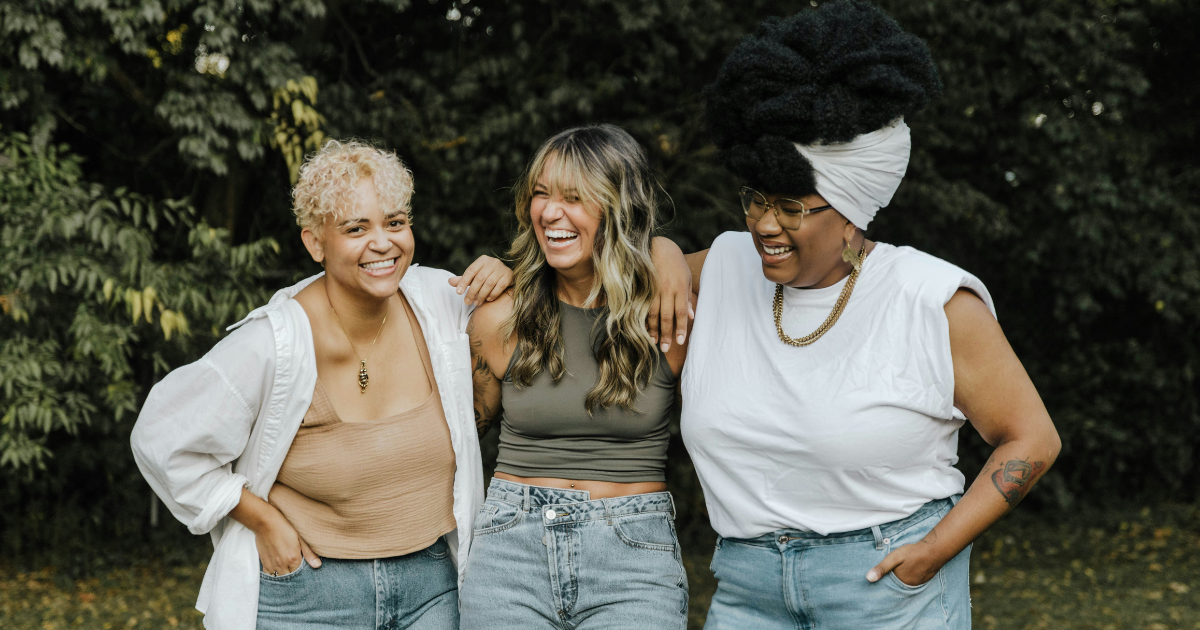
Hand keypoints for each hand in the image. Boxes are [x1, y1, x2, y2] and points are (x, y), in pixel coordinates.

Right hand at [255, 512, 321, 575]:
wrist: (266, 521)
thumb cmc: (284, 526)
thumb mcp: (301, 537)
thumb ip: (309, 553)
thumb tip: (317, 565)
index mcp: (293, 559)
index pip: (299, 575)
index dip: (302, 574)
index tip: (303, 572)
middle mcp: (281, 564)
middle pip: (289, 578)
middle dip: (293, 577)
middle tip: (295, 572)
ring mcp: (271, 564)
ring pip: (278, 578)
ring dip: (283, 576)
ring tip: (287, 572)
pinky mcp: (264, 561)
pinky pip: (268, 574)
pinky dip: (273, 574)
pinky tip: (277, 569)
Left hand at [449, 256, 512, 305]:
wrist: (506, 275)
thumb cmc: (488, 276)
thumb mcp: (475, 276)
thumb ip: (464, 279)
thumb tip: (449, 281)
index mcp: (482, 260)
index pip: (470, 271)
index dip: (463, 282)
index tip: (458, 293)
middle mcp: (493, 262)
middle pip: (479, 278)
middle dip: (472, 292)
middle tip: (467, 302)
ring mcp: (502, 268)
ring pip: (489, 284)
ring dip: (481, 295)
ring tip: (476, 303)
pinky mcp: (509, 275)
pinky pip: (499, 287)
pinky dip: (492, 294)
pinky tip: (488, 300)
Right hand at [647, 237, 692, 351]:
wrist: (657, 245)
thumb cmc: (675, 263)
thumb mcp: (686, 277)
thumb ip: (688, 298)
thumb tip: (691, 316)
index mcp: (680, 287)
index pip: (681, 312)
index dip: (681, 328)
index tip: (681, 341)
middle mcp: (667, 289)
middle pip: (666, 316)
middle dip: (666, 334)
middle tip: (665, 349)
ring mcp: (653, 288)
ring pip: (652, 312)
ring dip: (653, 329)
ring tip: (653, 342)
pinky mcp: (643, 286)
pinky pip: (643, 305)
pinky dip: (643, 318)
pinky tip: (642, 328)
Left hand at [866, 541, 943, 586]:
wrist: (934, 550)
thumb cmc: (912, 553)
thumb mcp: (894, 558)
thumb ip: (881, 568)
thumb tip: (868, 579)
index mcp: (900, 581)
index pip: (888, 584)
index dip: (884, 579)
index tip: (880, 576)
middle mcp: (909, 585)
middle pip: (897, 583)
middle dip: (893, 579)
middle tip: (892, 569)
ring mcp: (918, 583)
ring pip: (906, 582)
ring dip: (903, 577)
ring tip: (901, 569)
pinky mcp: (924, 579)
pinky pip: (914, 580)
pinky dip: (911, 576)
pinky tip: (910, 569)